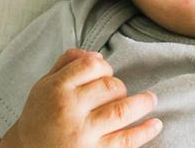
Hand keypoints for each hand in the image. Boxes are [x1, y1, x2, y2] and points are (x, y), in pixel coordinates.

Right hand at [1, 49, 161, 147]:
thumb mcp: (43, 86)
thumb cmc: (39, 118)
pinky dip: (144, 131)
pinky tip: (155, 124)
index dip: (104, 67)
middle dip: (119, 87)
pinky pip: (126, 140)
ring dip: (142, 103)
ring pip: (122, 109)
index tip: (106, 74)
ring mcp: (83, 132)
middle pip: (109, 86)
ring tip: (151, 100)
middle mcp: (70, 108)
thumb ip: (66, 65)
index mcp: (56, 88)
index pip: (91, 65)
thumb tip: (96, 54)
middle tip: (119, 93)